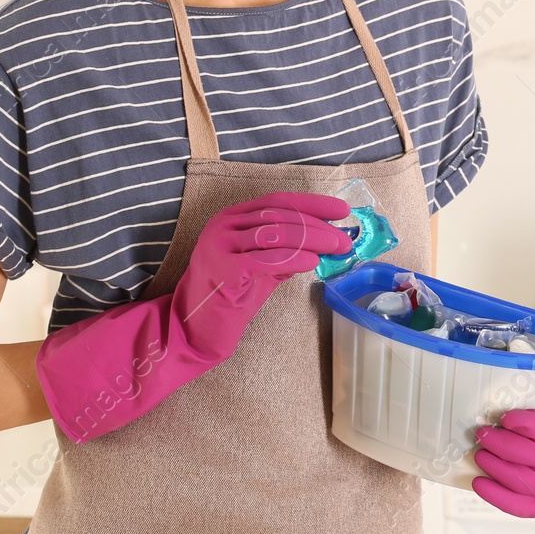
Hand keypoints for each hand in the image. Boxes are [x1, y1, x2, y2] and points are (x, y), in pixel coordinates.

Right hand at [35, 191, 351, 442]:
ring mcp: (221, 246)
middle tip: (346, 236)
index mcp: (231, 219)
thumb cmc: (227, 301)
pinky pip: (266, 259)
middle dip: (319, 224)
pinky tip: (313, 264)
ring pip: (276, 233)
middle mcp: (223, 226)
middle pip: (280, 215)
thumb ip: (286, 252)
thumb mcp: (261, 269)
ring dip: (313, 239)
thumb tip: (326, 243)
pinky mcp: (224, 271)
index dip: (312, 203)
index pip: (278, 201)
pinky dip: (294, 259)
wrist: (189, 333)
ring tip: (338, 248)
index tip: (342, 210)